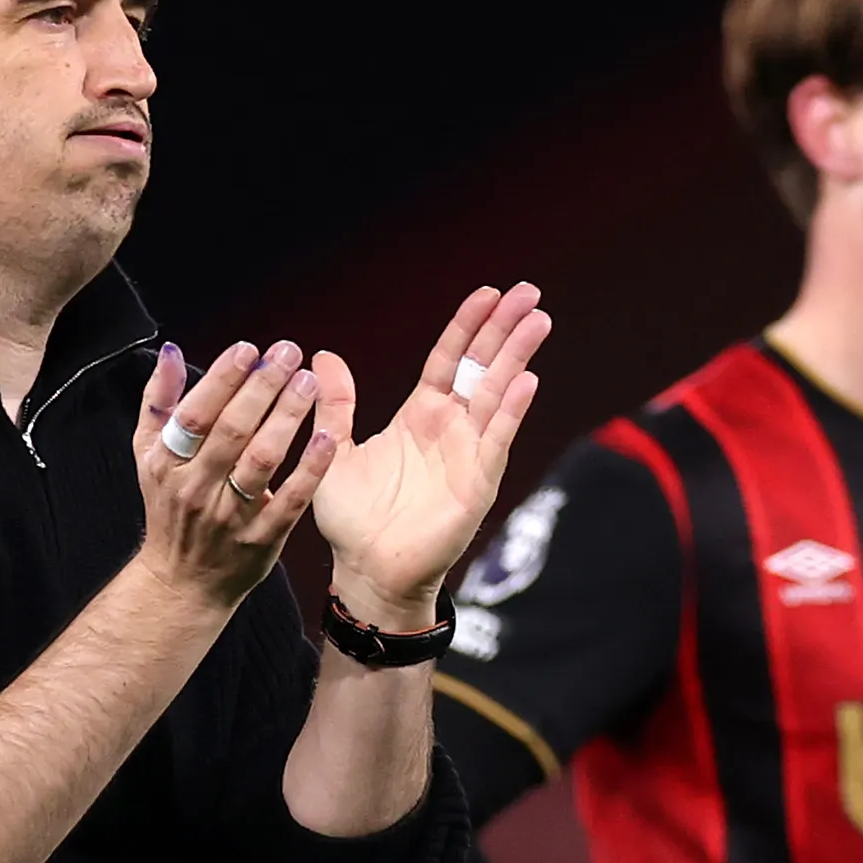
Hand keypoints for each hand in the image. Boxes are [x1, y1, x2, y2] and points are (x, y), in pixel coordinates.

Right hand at [132, 339, 337, 611]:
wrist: (182, 583)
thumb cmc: (169, 509)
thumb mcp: (148, 456)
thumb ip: (158, 403)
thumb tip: (169, 353)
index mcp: (167, 463)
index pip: (196, 413)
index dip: (223, 378)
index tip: (250, 350)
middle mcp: (195, 488)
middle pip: (232, 430)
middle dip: (263, 386)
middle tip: (289, 352)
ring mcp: (229, 516)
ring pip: (262, 459)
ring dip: (287, 417)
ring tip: (309, 382)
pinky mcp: (262, 539)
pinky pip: (289, 500)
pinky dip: (309, 468)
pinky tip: (327, 438)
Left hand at [309, 285, 550, 626]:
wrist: (368, 570)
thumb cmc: (353, 518)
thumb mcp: (337, 450)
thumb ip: (337, 404)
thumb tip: (324, 355)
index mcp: (420, 415)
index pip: (450, 359)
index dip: (468, 326)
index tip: (488, 293)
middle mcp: (450, 428)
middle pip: (483, 367)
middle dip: (505, 329)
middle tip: (530, 292)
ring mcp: (469, 453)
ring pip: (498, 394)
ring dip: (518, 357)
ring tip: (538, 320)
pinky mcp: (477, 482)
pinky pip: (496, 440)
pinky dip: (512, 410)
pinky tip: (528, 381)